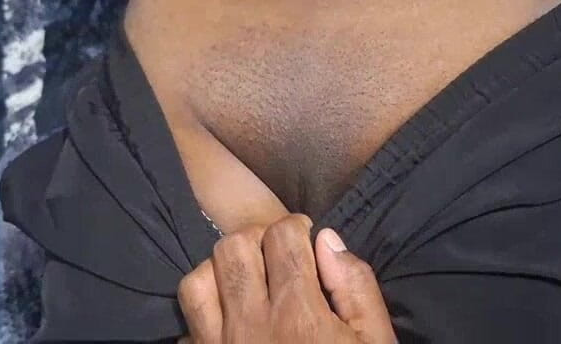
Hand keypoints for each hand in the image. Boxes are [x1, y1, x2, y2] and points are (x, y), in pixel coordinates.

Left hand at [177, 215, 396, 342]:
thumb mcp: (375, 342)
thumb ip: (356, 286)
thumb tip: (327, 240)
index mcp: (301, 315)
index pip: (282, 237)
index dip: (297, 228)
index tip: (306, 240)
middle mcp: (252, 325)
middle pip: (234, 247)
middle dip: (259, 240)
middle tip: (278, 256)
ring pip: (198, 278)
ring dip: (224, 270)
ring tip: (248, 281)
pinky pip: (185, 319)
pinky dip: (203, 307)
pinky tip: (228, 314)